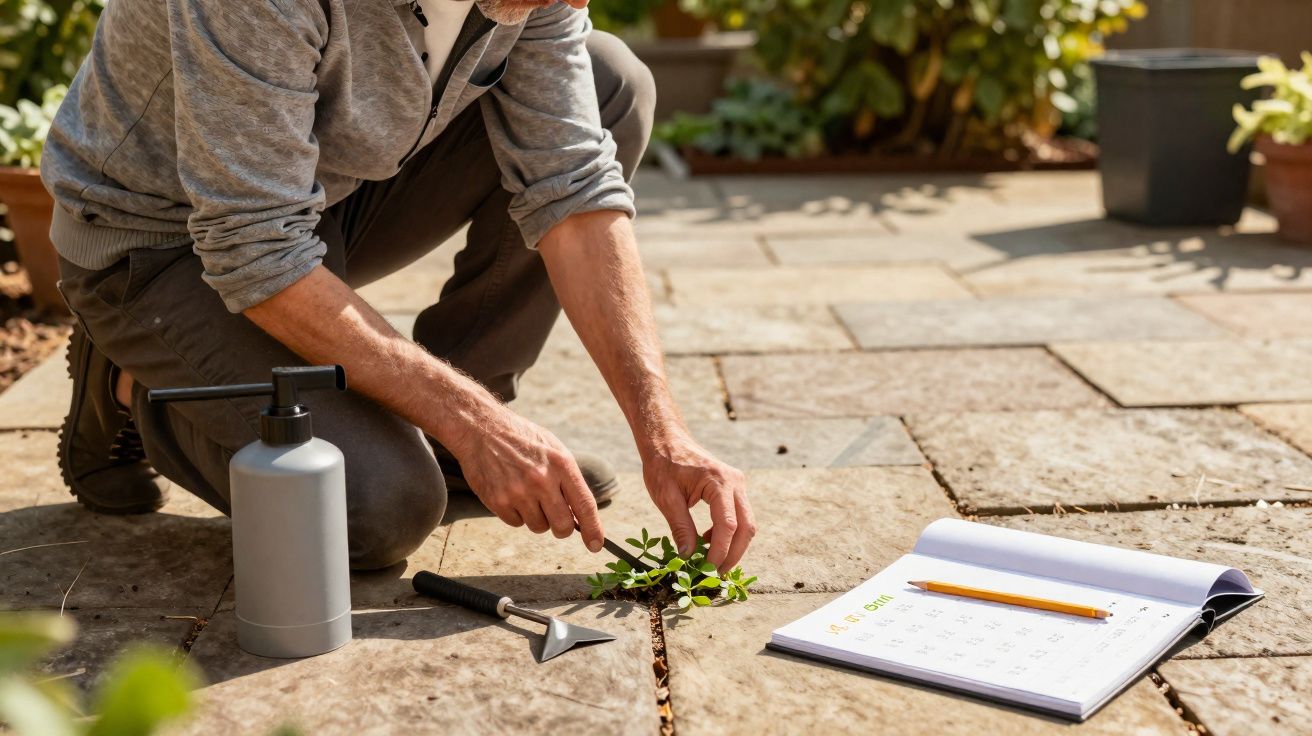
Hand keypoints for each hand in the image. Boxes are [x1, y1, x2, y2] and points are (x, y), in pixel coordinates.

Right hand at [445, 400, 603, 551]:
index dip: (593, 529)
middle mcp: (542, 479)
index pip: (584, 505)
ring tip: (526, 493)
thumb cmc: (523, 439)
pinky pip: (516, 523)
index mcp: (561, 464)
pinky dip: (515, 514)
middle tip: (554, 516)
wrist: (482, 429)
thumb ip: (568, 479)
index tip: (595, 545)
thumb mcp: (554, 449)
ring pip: (539, 527)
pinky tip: (510, 493)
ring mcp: (519, 492)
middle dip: (562, 528)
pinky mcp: (499, 501)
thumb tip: (581, 514)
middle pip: (563, 526)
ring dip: (536, 517)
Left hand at [641, 432, 754, 572]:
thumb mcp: (667, 498)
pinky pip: (739, 516)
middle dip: (733, 554)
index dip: (719, 552)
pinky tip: (707, 541)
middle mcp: (735, 482)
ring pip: (746, 524)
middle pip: (746, 527)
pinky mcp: (734, 488)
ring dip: (732, 546)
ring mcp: (738, 484)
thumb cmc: (663, 465)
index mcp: (719, 482)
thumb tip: (688, 557)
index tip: (706, 570)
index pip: (728, 526)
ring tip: (711, 562)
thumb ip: (680, 528)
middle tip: (714, 574)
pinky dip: (728, 534)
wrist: (667, 440)